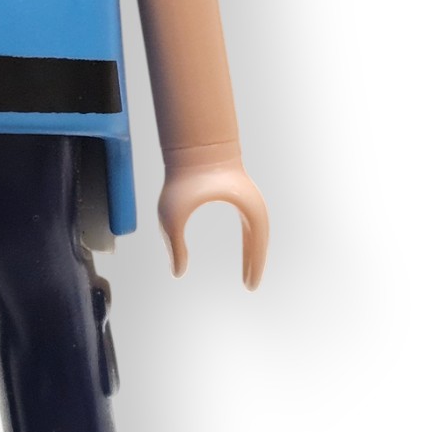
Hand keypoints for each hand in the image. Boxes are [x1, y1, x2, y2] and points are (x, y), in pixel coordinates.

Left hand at [157, 142, 269, 288]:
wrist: (193, 144)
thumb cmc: (183, 177)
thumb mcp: (172, 215)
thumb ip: (175, 245)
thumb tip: (177, 273)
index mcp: (246, 209)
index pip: (256, 244)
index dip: (254, 266)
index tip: (250, 287)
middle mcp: (253, 204)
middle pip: (260, 240)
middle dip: (255, 262)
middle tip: (250, 285)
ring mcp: (248, 197)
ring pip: (257, 232)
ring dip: (255, 251)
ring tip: (250, 271)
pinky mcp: (240, 193)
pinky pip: (251, 222)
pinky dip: (251, 239)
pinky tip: (247, 248)